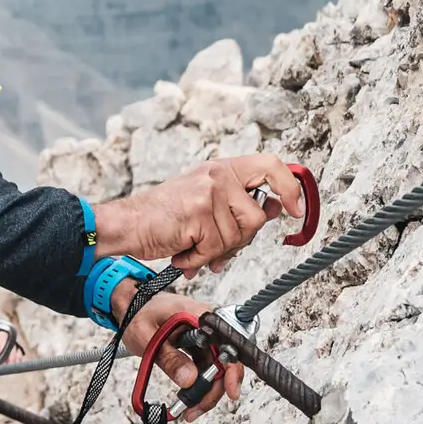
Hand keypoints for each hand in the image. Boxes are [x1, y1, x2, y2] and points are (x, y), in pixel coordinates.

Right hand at [92, 153, 304, 271]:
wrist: (127, 224)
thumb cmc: (164, 217)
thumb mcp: (205, 202)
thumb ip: (239, 204)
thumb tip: (275, 209)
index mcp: (223, 169)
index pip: (271, 165)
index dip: (289, 188)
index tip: (295, 211)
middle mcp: (217, 175)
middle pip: (256, 217)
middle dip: (238, 241)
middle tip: (214, 246)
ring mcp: (208, 192)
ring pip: (236, 238)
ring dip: (213, 252)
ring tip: (191, 246)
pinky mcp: (198, 213)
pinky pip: (215, 247)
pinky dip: (198, 258)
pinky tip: (182, 251)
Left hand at [115, 289, 241, 421]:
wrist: (130, 305)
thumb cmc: (137, 312)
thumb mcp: (147, 336)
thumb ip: (168, 357)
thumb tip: (189, 379)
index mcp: (200, 316)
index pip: (227, 344)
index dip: (232, 369)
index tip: (230, 391)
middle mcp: (208, 327)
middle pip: (225, 363)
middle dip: (213, 390)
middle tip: (194, 410)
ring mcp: (205, 338)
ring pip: (215, 370)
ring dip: (204, 392)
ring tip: (188, 410)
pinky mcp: (198, 347)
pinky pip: (205, 370)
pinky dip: (197, 387)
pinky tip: (187, 399)